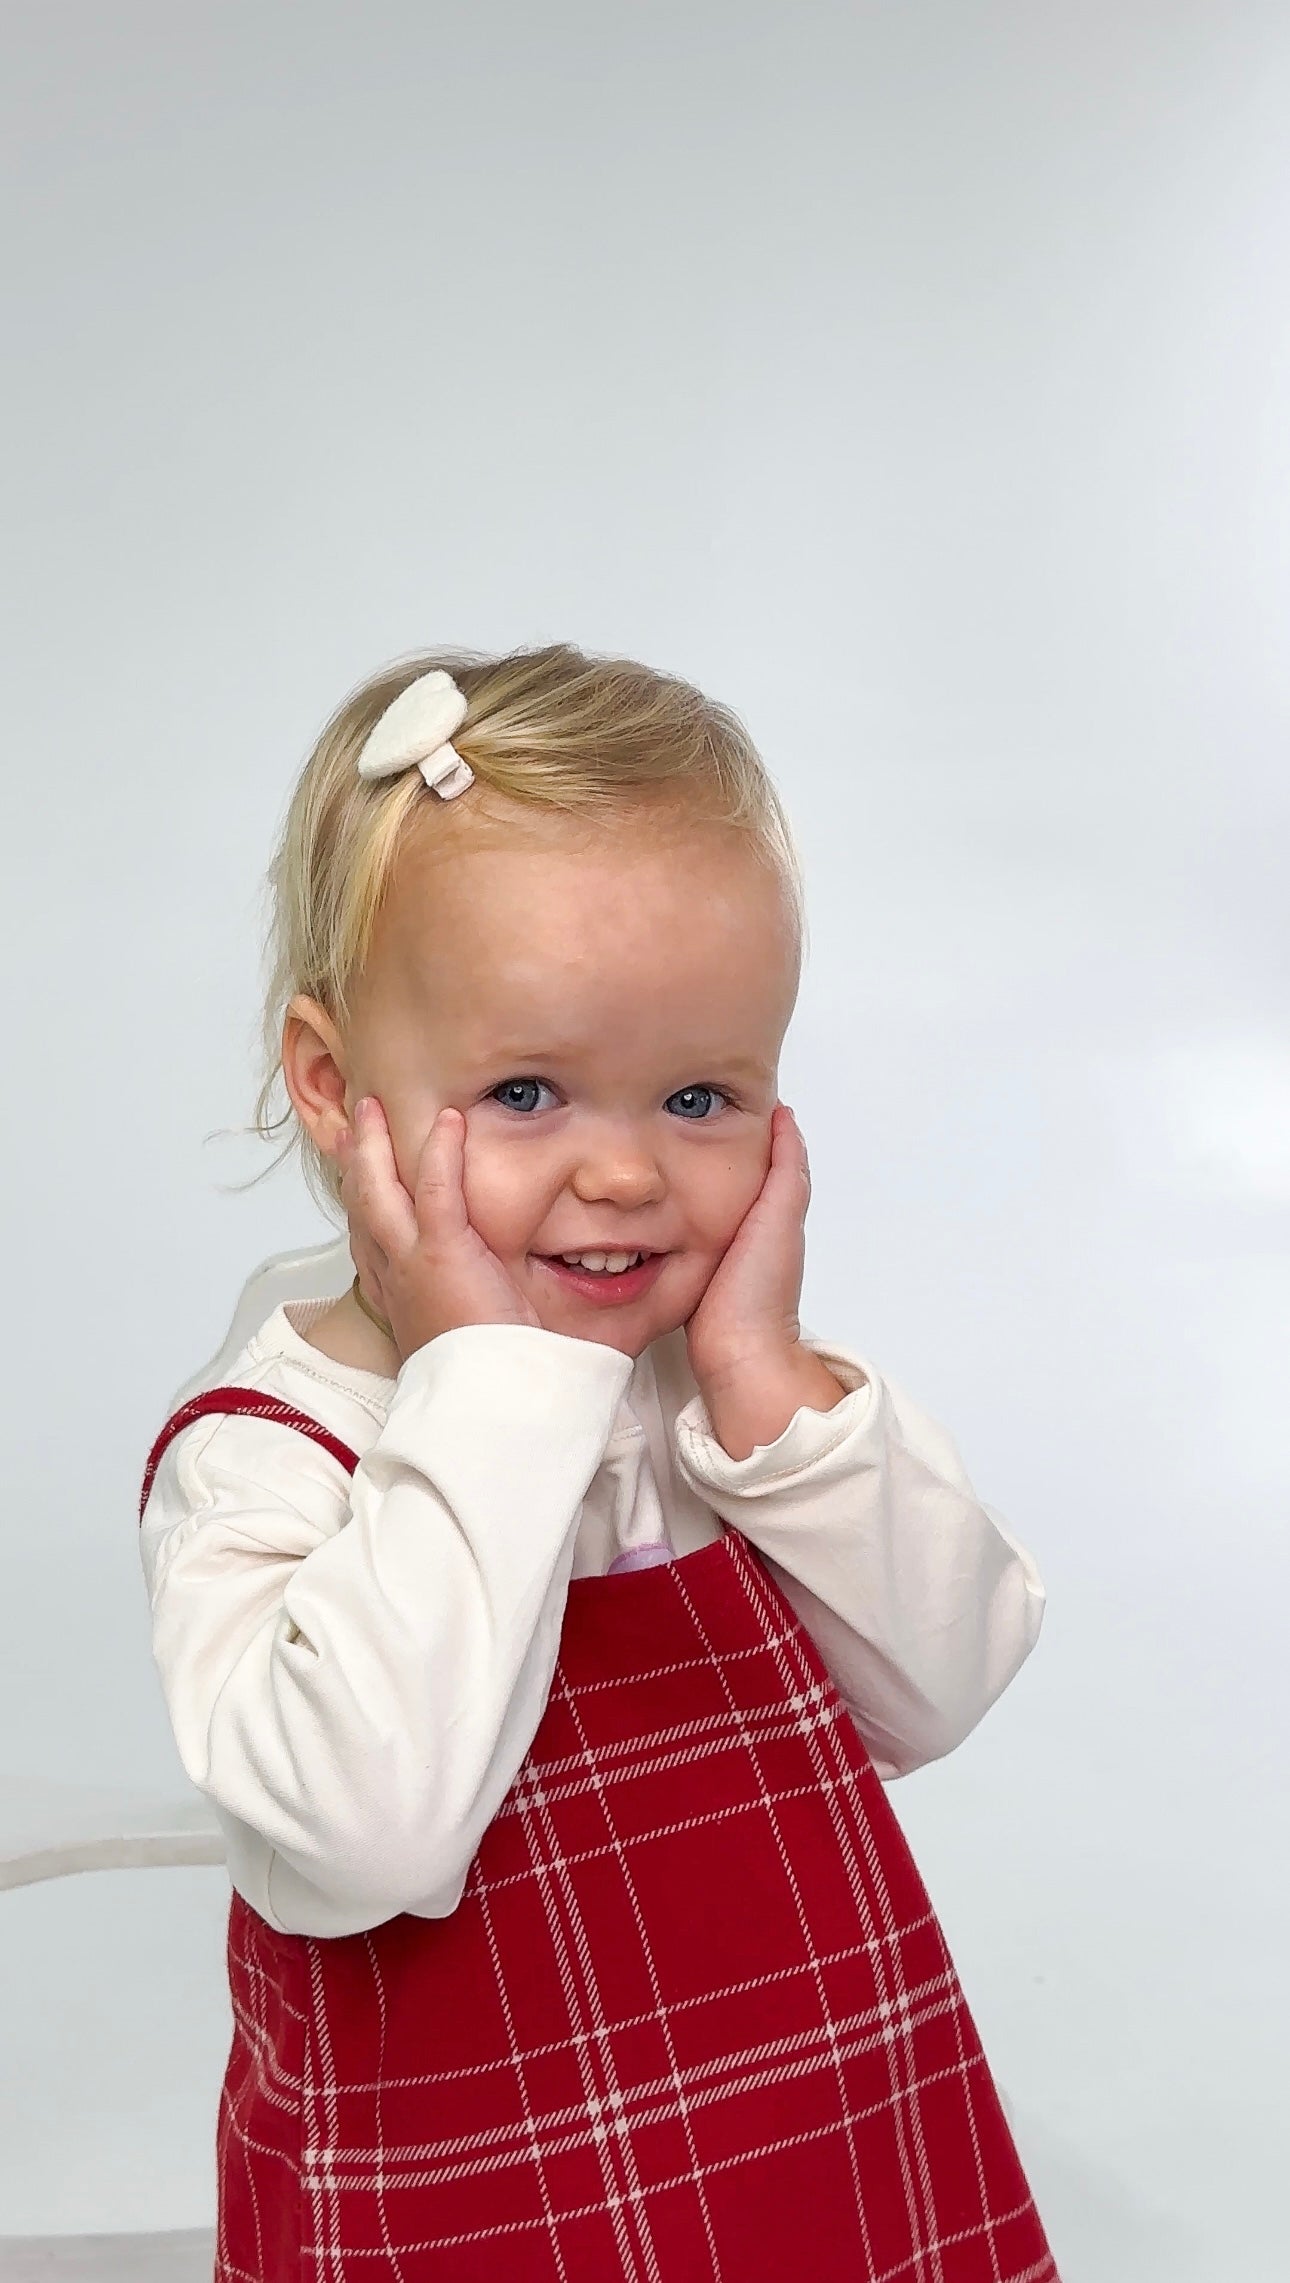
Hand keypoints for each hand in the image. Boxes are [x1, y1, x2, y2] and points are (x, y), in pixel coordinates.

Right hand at [335, 1096, 541, 1361]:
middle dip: (357, 1162)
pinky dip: (440, 1151)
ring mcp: (411, 1261)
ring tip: (376, 1106)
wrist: (484, 1401)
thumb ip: (463, 1302)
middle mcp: (392, 1276)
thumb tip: (489, 1289)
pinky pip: (436, 1189)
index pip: (369, 1238)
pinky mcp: (441, 1253)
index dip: (361, 1201)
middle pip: (362, 1205)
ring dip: (377, 1144)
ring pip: (380, 1190)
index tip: (357, 1174)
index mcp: (395, 1295)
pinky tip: (448, 1120)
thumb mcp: (462, 1331)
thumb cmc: (485, 1375)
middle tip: (356, 1125)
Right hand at [684, 1103, 809, 1391]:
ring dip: (692, 1177)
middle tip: (686, 1113)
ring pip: (708, 1203)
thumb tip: (786, 1119)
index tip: (730, 1098)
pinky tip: (655, 1200)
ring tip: (663, 1145)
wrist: (736, 1350)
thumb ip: (784, 1169)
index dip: (753, 1130)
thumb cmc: (760, 1289)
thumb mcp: (779, 1214)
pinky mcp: (694, 1273)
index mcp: (775, 1216)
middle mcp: (751, 1234)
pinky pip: (686, 1230)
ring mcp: (723, 1255)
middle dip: (715, 1148)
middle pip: (735, 1181)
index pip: (769, 1161)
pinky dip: (676, 1209)